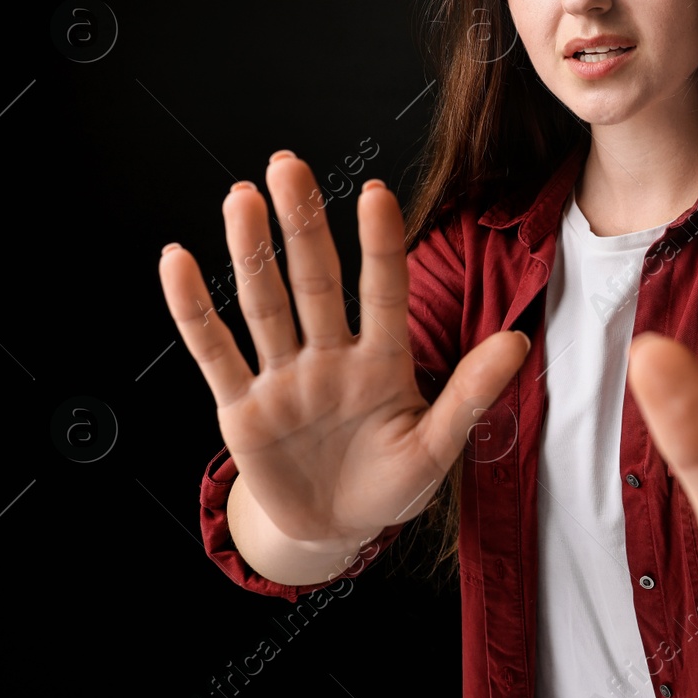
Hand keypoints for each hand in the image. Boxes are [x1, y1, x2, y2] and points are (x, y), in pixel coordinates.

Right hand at [158, 152, 529, 553]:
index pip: (382, 291)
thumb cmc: (391, 483)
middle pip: (315, 281)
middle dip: (303, 224)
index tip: (376, 195)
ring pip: (266, 304)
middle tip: (289, 165)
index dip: (379, 246)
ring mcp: (284, 379)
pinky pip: (215, 351)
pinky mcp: (242, 409)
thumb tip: (518, 341)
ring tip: (242, 198)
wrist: (336, 532)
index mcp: (383, 362)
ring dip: (251, 252)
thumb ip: (471, 392)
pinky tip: (179, 261)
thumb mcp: (437, 446)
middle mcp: (330, 357)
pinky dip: (193, 309)